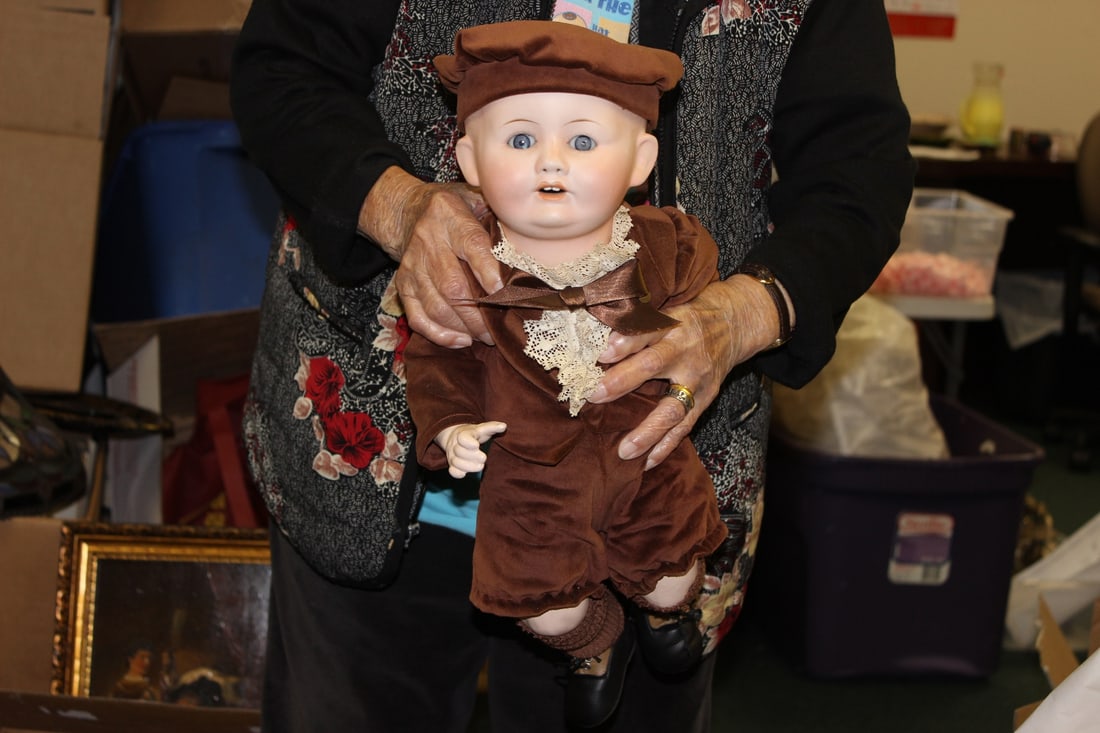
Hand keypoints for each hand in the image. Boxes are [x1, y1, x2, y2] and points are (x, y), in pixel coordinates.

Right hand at [359, 167, 502, 347]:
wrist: (410, 210)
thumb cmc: (455, 211)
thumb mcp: (476, 201)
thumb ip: (497, 223)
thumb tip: (528, 254)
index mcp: (450, 216)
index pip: (472, 246)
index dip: (489, 272)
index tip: (504, 293)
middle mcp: (428, 241)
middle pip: (453, 286)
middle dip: (478, 315)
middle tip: (498, 331)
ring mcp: (413, 265)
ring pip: (436, 306)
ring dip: (463, 328)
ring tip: (484, 337)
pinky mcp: (403, 284)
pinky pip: (417, 316)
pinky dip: (439, 334)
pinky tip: (461, 340)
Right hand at [436, 421, 507, 478]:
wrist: (456, 438)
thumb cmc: (473, 434)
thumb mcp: (482, 429)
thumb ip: (492, 427)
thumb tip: (503, 426)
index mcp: (463, 434)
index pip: (462, 438)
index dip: (469, 443)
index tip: (477, 445)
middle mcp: (455, 444)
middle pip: (459, 451)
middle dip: (473, 456)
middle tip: (483, 458)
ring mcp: (452, 455)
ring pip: (455, 462)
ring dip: (468, 467)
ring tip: (480, 466)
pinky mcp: (452, 465)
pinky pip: (452, 471)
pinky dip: (458, 473)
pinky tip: (466, 473)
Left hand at [587, 276, 780, 468]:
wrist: (734, 325)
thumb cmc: (689, 319)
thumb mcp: (666, 313)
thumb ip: (637, 327)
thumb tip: (599, 343)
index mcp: (672, 325)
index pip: (645, 331)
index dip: (624, 342)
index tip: (601, 353)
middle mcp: (685, 351)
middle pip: (653, 365)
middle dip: (623, 381)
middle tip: (595, 395)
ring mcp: (697, 379)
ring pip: (672, 408)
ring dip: (648, 431)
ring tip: (625, 450)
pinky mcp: (706, 399)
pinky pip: (685, 426)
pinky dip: (666, 446)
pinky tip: (647, 462)